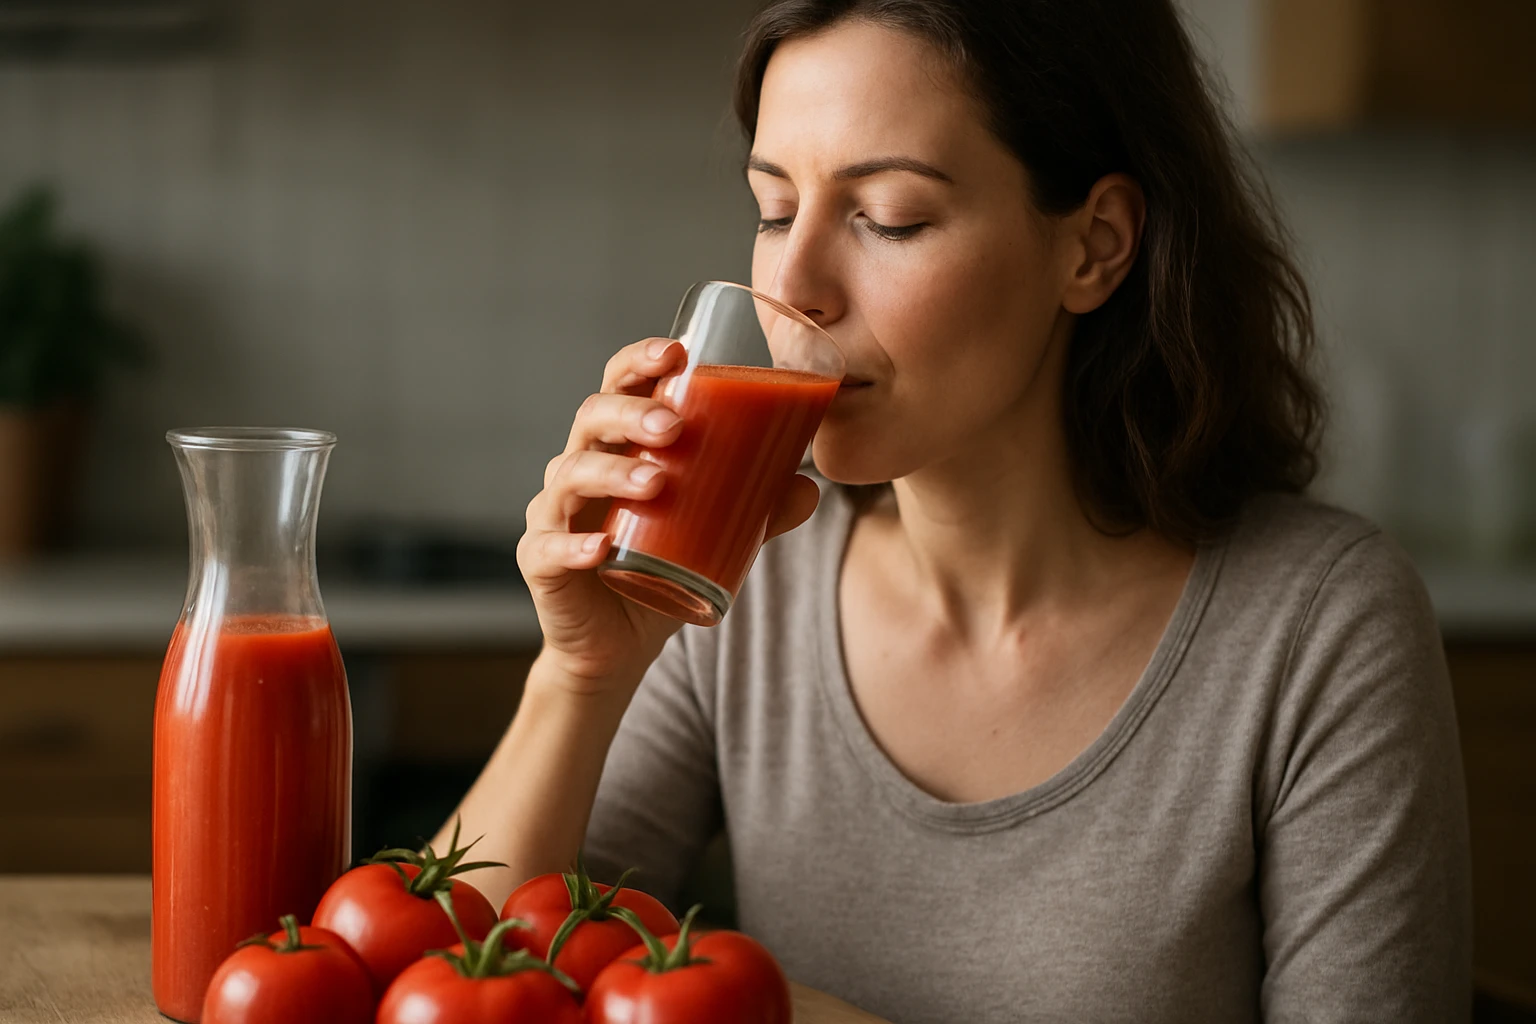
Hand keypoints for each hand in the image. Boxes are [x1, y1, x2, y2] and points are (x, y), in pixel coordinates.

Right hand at [518, 338, 820, 689]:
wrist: (616, 645)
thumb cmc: (659, 569)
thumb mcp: (714, 535)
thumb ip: (757, 511)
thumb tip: (807, 487)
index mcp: (617, 445)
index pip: (620, 385)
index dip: (640, 361)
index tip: (677, 353)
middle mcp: (579, 467)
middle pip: (591, 418)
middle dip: (631, 414)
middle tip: (675, 428)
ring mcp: (554, 513)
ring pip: (570, 475)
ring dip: (612, 472)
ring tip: (656, 482)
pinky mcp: (540, 561)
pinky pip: (547, 547)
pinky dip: (572, 546)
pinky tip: (600, 548)